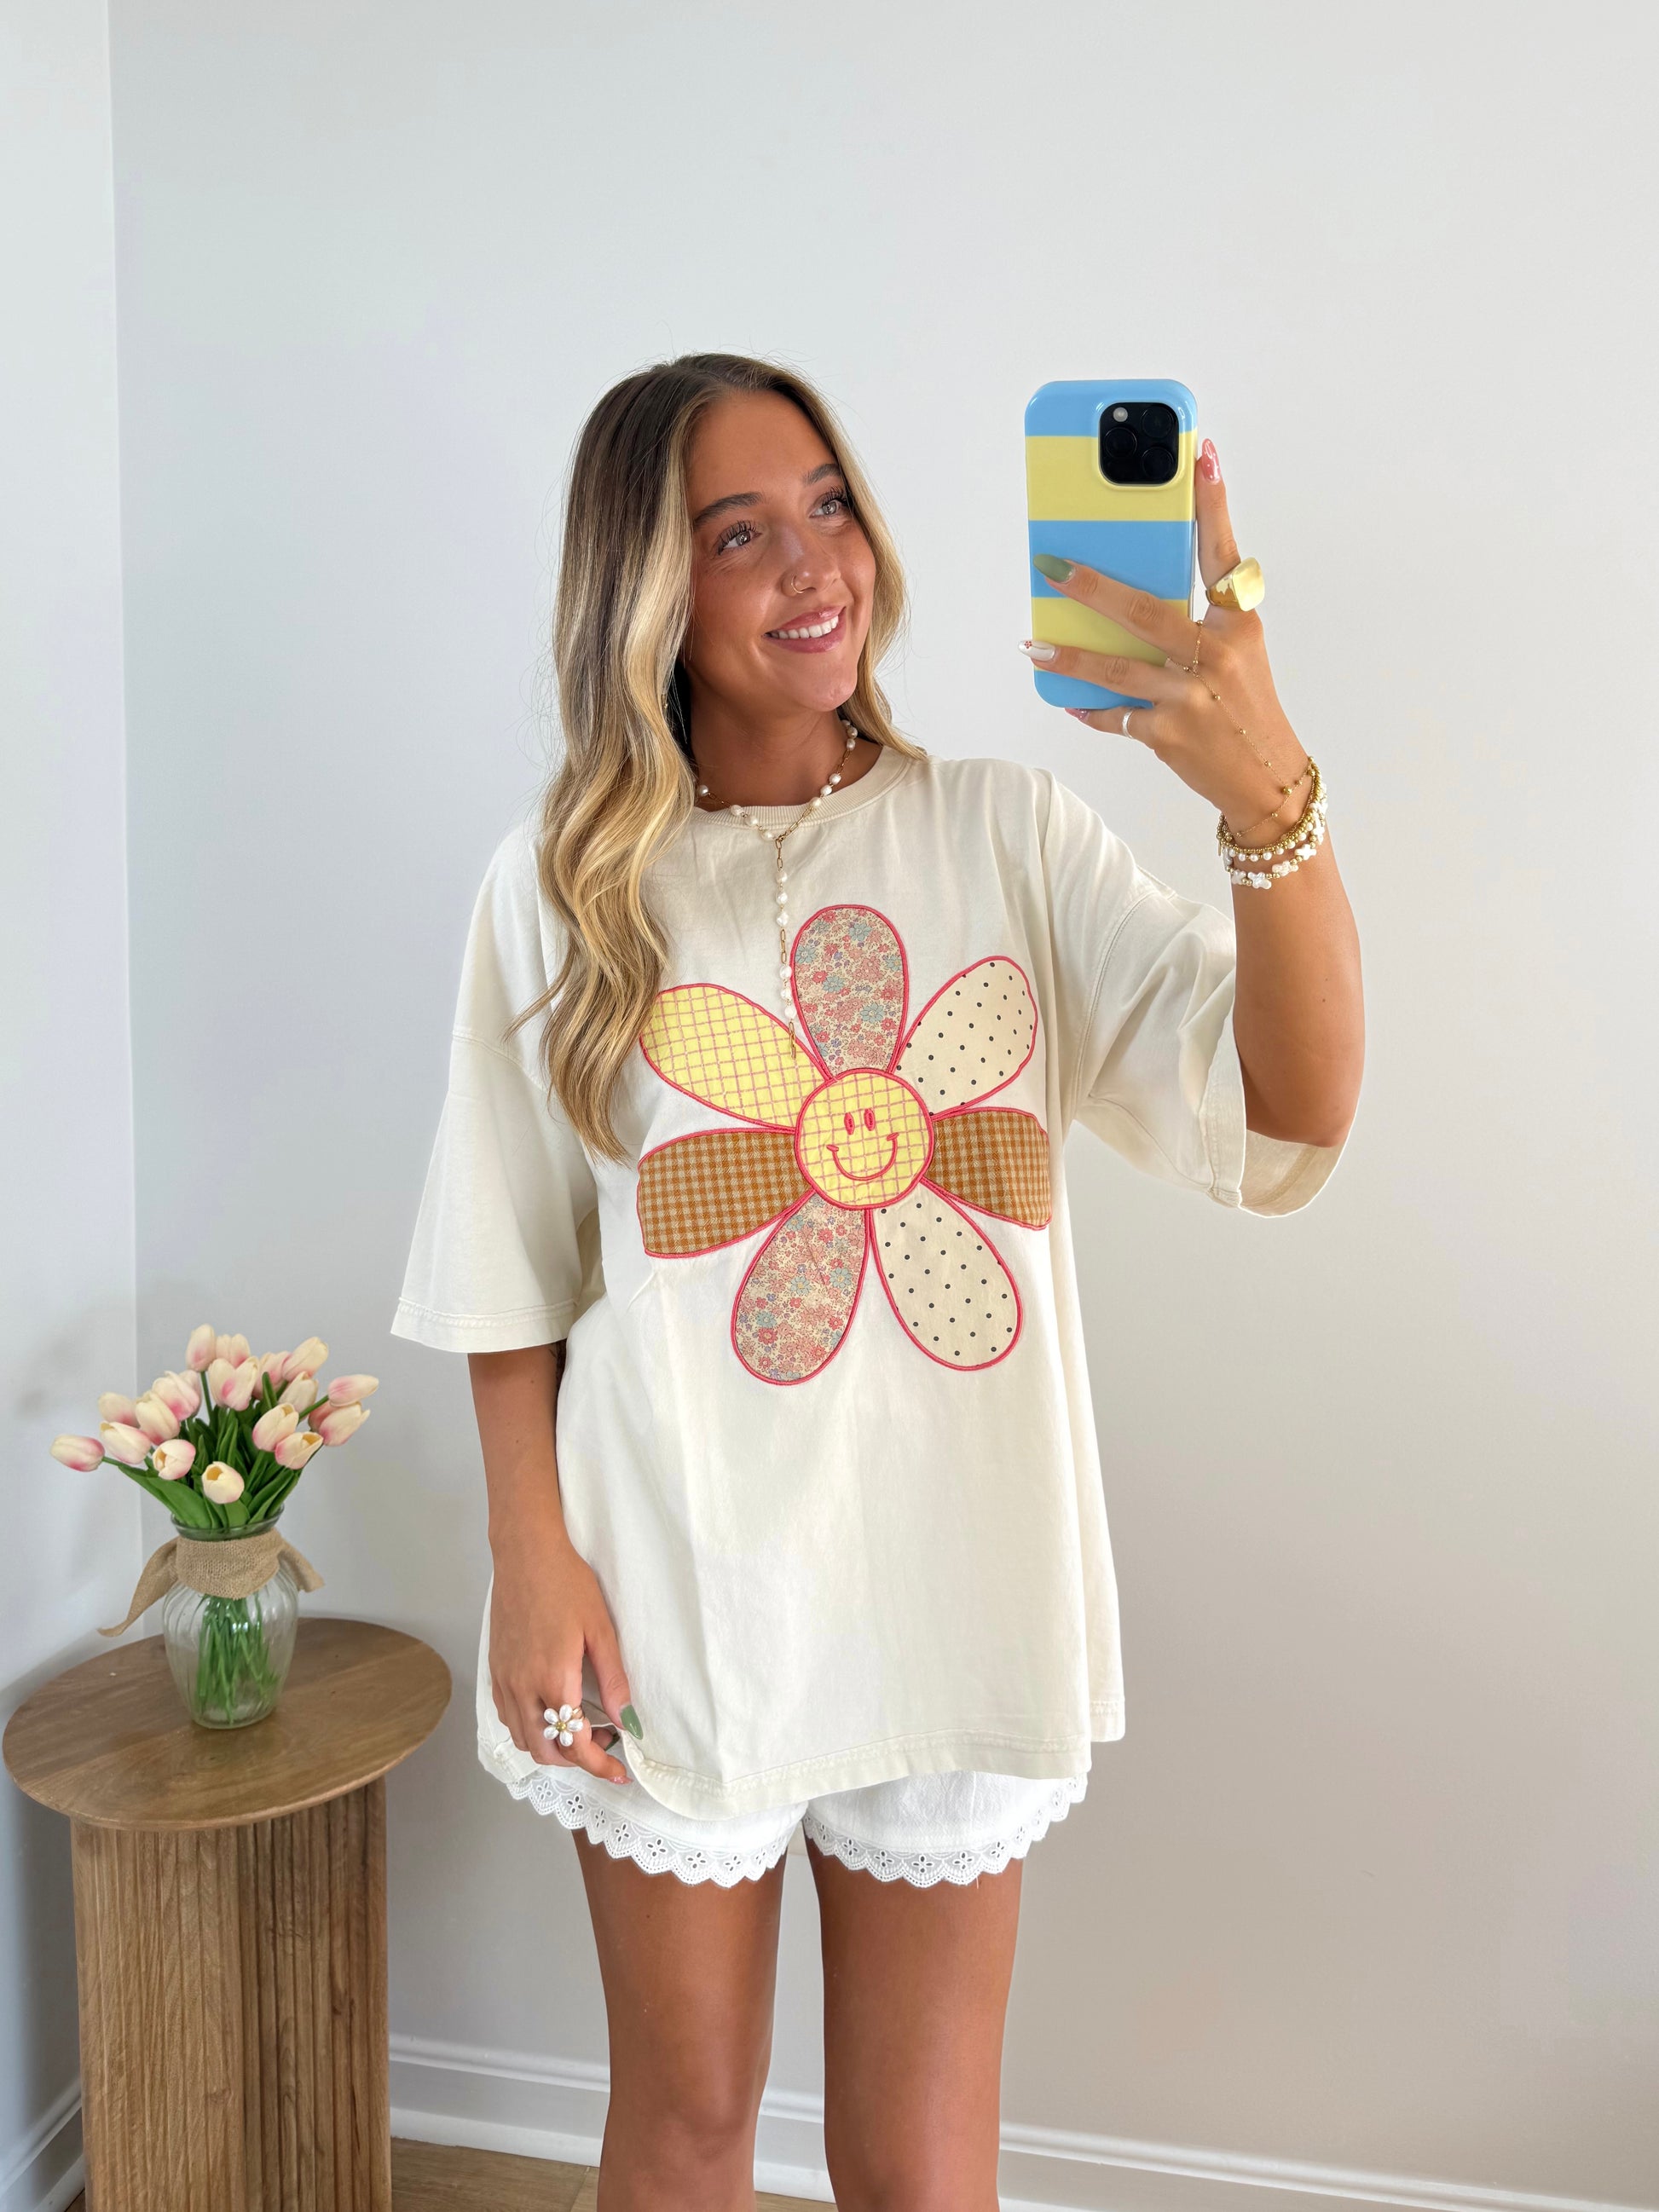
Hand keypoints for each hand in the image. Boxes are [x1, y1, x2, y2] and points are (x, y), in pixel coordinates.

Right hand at [489, 1527, 636, 1784]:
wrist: (525, 1554)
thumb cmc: (566, 1584)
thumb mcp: (600, 1630)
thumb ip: (613, 1680)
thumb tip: (627, 1720)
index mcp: (552, 1679)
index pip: (573, 1744)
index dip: (598, 1765)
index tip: (619, 1773)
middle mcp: (522, 1687)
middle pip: (545, 1751)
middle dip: (577, 1758)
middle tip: (604, 1739)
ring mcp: (503, 1680)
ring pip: (523, 1738)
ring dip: (552, 1745)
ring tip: (581, 1723)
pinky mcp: (495, 1671)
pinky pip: (509, 1717)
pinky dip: (531, 1728)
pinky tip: (551, 1708)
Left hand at [1024, 439, 1308, 844]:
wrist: (1266, 778)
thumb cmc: (1246, 705)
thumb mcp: (1238, 651)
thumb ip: (1197, 619)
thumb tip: (1133, 591)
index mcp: (1239, 625)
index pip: (1222, 553)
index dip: (1212, 502)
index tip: (1202, 453)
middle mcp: (1216, 655)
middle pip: (1144, 610)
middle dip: (1091, 587)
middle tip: (1052, 565)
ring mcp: (1190, 696)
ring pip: (1115, 668)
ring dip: (1068, 656)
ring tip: (1034, 644)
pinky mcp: (1168, 733)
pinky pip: (1114, 715)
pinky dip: (1089, 708)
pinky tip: (1065, 699)